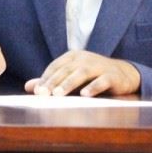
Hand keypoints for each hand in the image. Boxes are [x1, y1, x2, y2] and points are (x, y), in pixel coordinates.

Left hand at [24, 51, 140, 96]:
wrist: (123, 74)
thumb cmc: (93, 76)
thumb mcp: (71, 76)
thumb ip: (51, 81)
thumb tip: (28, 87)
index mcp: (73, 57)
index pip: (55, 66)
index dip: (45, 78)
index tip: (36, 91)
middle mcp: (85, 58)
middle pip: (66, 70)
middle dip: (53, 82)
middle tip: (43, 94)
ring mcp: (99, 66)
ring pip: (82, 73)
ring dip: (69, 84)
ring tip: (58, 94)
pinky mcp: (112, 75)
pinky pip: (102, 80)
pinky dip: (93, 87)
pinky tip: (85, 95)